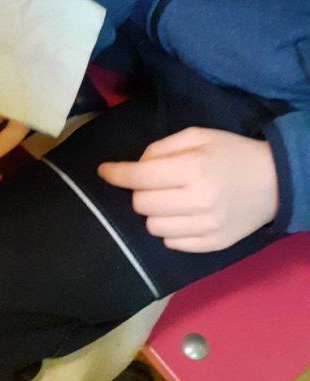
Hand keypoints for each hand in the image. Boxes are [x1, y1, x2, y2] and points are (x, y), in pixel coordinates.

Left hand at [98, 127, 278, 251]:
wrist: (275, 182)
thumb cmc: (231, 153)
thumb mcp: (198, 136)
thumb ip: (162, 147)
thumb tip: (135, 165)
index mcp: (193, 168)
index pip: (139, 176)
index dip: (116, 173)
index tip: (104, 171)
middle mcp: (197, 200)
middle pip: (141, 204)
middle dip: (139, 192)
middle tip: (153, 183)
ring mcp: (206, 226)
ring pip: (153, 227)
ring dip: (153, 213)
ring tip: (169, 201)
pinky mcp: (212, 245)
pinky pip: (171, 243)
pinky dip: (169, 231)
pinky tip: (182, 216)